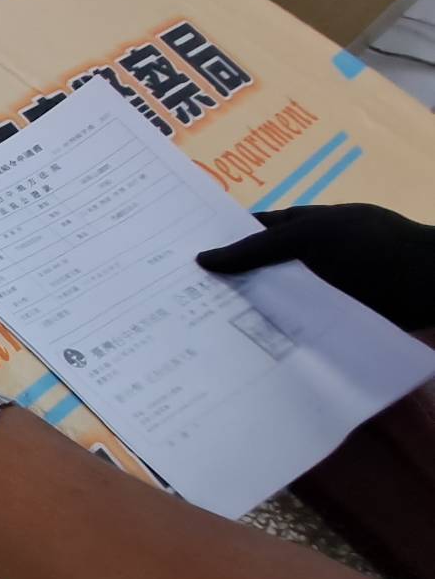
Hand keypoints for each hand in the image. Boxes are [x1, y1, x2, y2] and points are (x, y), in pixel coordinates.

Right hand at [195, 204, 434, 331]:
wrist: (429, 284)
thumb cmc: (372, 248)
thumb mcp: (311, 237)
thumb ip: (256, 249)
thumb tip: (201, 259)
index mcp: (300, 227)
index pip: (248, 231)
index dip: (216, 240)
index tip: (173, 259)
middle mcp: (303, 260)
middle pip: (254, 270)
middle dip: (219, 283)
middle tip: (170, 302)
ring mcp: (314, 292)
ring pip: (268, 302)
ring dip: (239, 315)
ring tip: (191, 332)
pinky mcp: (325, 323)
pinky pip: (289, 328)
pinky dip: (266, 337)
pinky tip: (234, 351)